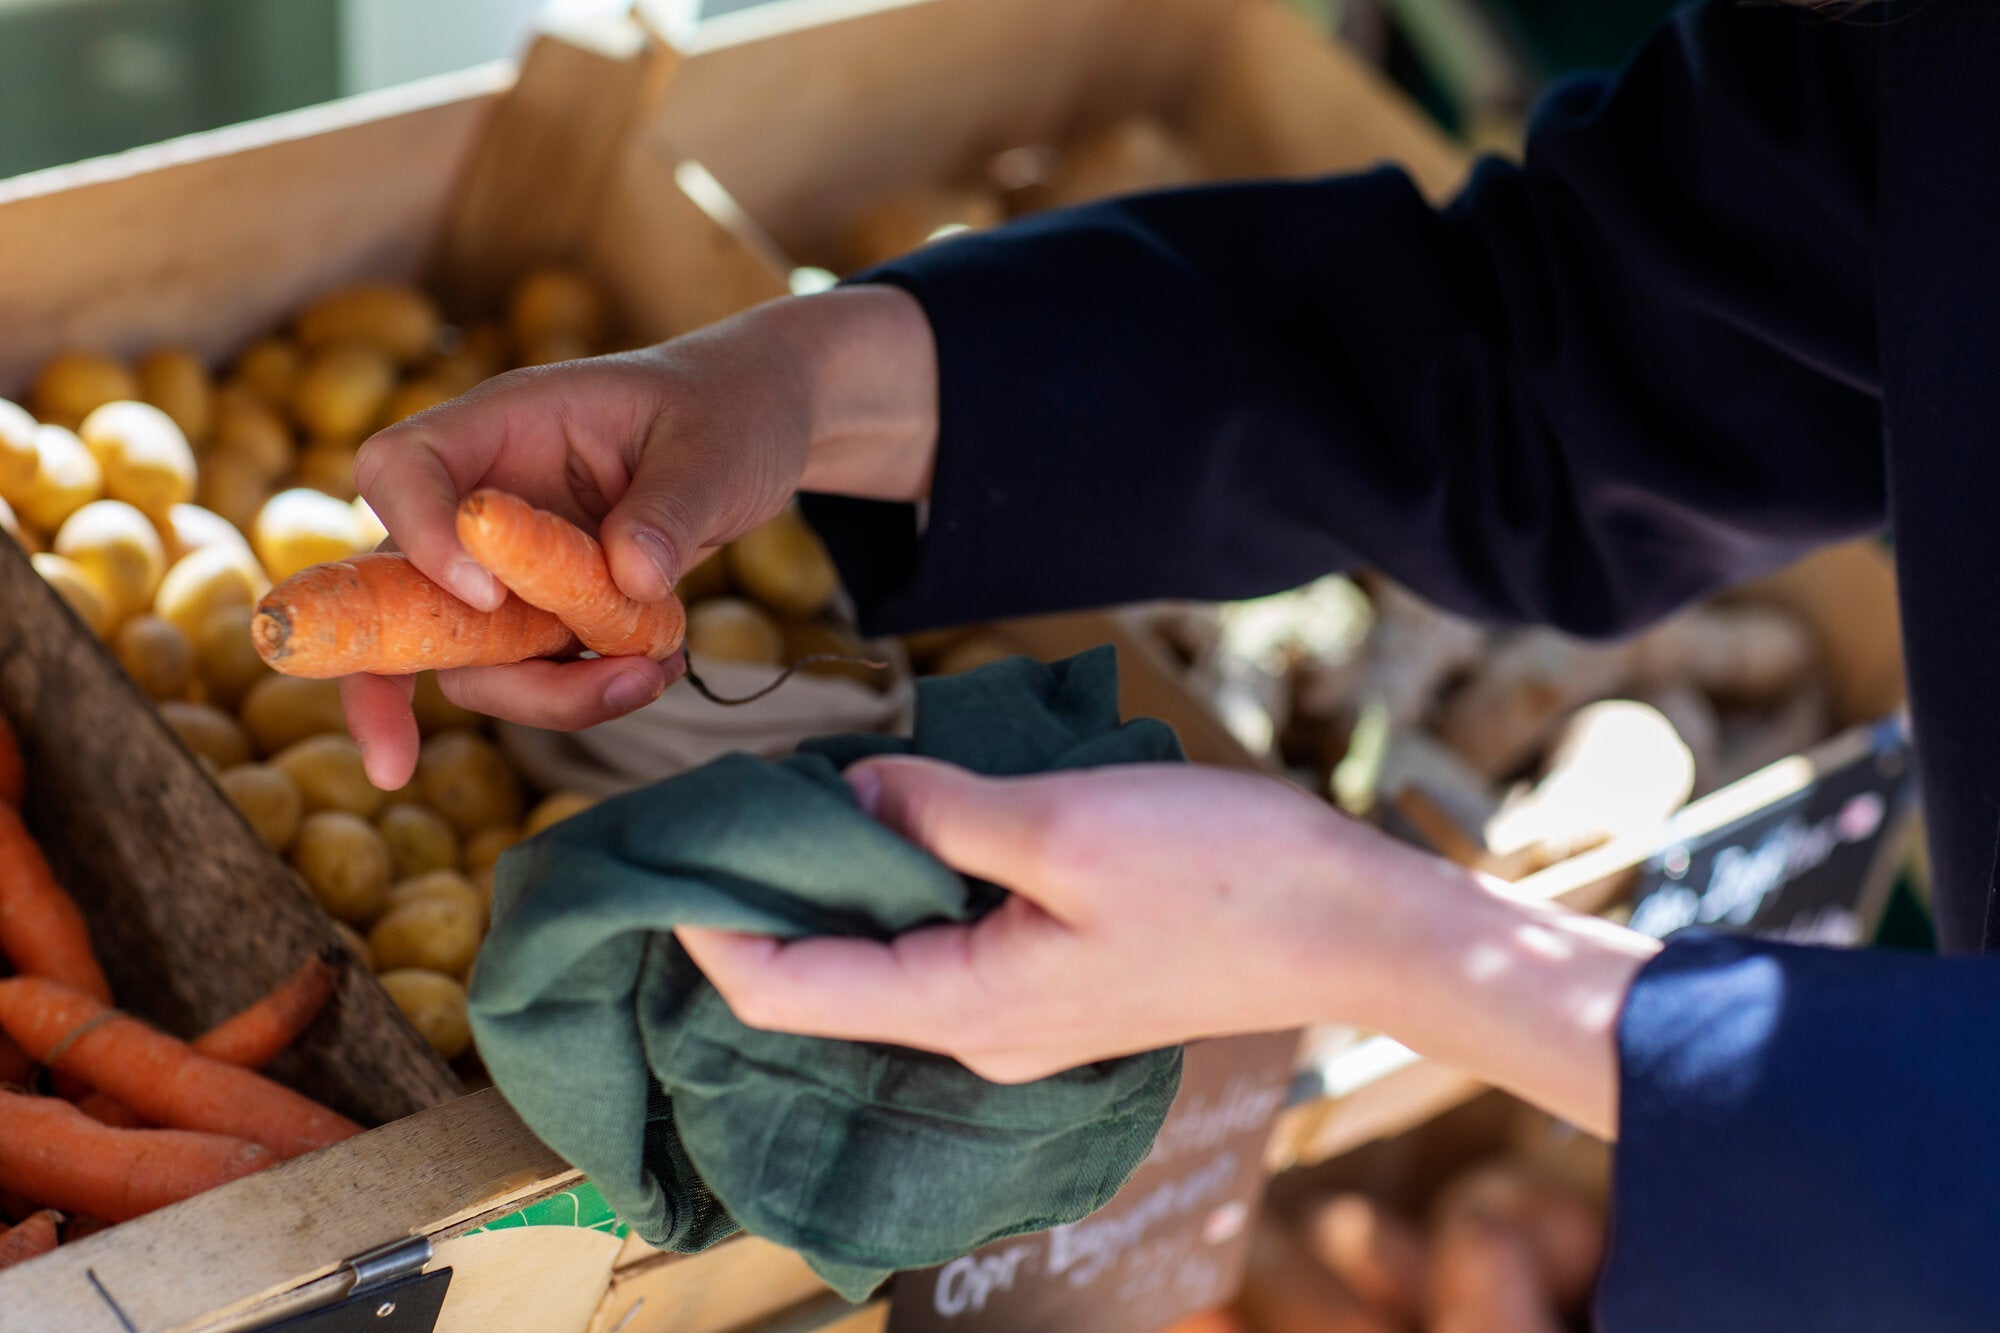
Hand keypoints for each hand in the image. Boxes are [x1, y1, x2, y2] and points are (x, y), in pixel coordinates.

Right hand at [343, 285, 939, 787]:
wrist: (754, 431)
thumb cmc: (727, 410)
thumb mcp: (714, 447)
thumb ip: (673, 505)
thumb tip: (633, 576)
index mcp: (501, 426)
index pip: (402, 468)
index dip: (417, 535)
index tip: (485, 595)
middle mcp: (483, 500)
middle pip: (397, 591)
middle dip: (384, 683)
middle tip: (393, 769)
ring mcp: (507, 563)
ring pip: (472, 656)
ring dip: (547, 694)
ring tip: (651, 679)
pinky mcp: (544, 612)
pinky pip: (534, 672)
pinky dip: (586, 691)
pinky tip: (659, 672)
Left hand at [677, 756, 1657, 1137]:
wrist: (1353, 924)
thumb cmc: (1221, 876)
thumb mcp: (1062, 827)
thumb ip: (938, 814)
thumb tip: (847, 800)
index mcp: (962, 1007)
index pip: (782, 992)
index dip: (708, 927)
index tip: (666, 847)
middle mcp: (975, 1032)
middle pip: (826, 976)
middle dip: (772, 892)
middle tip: (740, 793)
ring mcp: (1018, 1016)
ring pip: (888, 952)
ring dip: (847, 878)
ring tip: (820, 787)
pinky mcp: (1054, 984)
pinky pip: (947, 940)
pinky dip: (911, 880)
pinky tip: (916, 813)